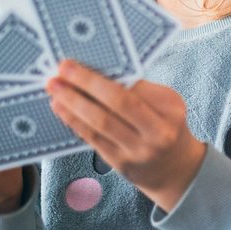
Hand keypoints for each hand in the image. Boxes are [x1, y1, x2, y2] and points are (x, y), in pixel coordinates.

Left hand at [46, 60, 206, 211]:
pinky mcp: (121, 163)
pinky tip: (61, 108)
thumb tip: (99, 71)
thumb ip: (140, 91)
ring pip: (102, 122)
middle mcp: (158, 132)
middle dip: (88, 83)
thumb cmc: (165, 126)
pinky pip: (94, 138)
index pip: (137, 86)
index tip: (82, 62)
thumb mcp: (165, 105)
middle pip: (119, 103)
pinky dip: (75, 121)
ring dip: (74, 103)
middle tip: (64, 68)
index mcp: (171, 109)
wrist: (175, 168)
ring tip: (55, 87)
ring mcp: (139, 151)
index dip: (108, 74)